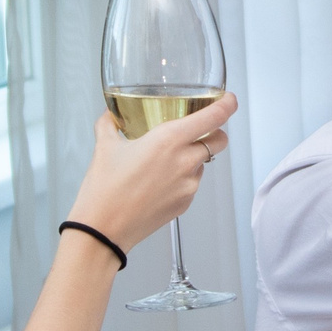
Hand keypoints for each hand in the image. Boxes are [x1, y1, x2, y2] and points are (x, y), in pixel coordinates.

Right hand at [66, 94, 237, 257]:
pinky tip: (159, 182)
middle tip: (199, 130)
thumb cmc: (104, 190)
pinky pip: (193, 183)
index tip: (229, 100)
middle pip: (219, 140)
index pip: (214, 117)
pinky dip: (183, 178)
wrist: (103, 230)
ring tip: (163, 162)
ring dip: (194, 157)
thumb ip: (109, 124)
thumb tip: (110, 116)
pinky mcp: (185, 203)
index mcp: (169, 140)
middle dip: (215, 132)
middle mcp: (185, 161)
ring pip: (204, 163)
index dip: (227, 105)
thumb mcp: (104, 147)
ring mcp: (189, 184)